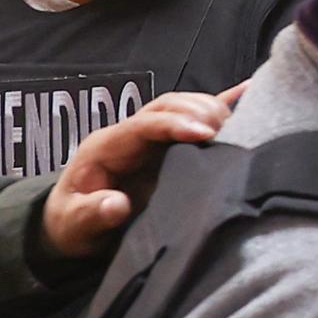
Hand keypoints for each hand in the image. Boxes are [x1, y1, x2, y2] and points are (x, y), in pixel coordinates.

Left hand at [39, 84, 240, 254]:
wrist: (71, 225)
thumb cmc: (71, 223)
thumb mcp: (73, 225)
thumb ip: (92, 214)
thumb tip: (118, 204)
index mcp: (106, 146)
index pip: (144, 123)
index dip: (175, 124)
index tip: (206, 134)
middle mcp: (129, 135)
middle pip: (166, 105)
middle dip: (198, 111)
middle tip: (226, 130)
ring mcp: (148, 139)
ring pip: (182, 107)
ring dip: (209, 110)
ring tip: (236, 126)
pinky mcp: (164, 148)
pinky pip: (192, 121)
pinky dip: (219, 106)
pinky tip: (246, 93)